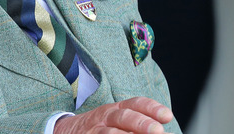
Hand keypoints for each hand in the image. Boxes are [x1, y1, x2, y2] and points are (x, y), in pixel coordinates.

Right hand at [54, 97, 173, 133]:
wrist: (66, 131)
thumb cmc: (99, 128)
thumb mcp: (116, 121)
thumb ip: (137, 124)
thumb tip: (165, 133)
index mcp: (116, 110)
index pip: (135, 104)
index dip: (151, 108)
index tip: (167, 116)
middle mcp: (105, 118)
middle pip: (123, 116)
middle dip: (141, 122)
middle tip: (158, 131)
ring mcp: (94, 131)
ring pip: (110, 133)